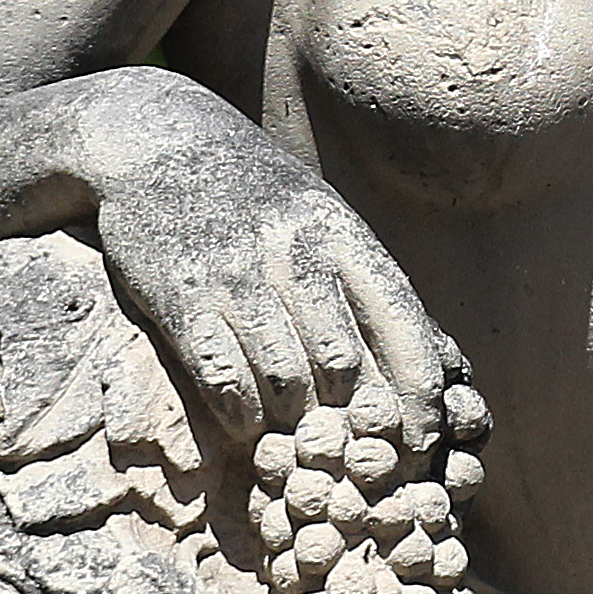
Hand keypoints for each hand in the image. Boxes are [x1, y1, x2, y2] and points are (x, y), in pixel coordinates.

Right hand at [86, 122, 462, 437]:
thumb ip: (367, 282)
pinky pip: (225, 380)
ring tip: (295, 436)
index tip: (423, 440)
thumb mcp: (323, 217)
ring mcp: (238, 275)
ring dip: (294, 424)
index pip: (403, 326)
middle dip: (352, 420)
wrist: (157, 140)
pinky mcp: (182, 297)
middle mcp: (297, 254)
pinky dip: (241, 414)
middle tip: (351, 453)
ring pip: (287, 381)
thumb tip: (435, 359)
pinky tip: (245, 419)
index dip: (419, 395)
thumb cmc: (255, 194)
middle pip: (346, 366)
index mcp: (343, 235)